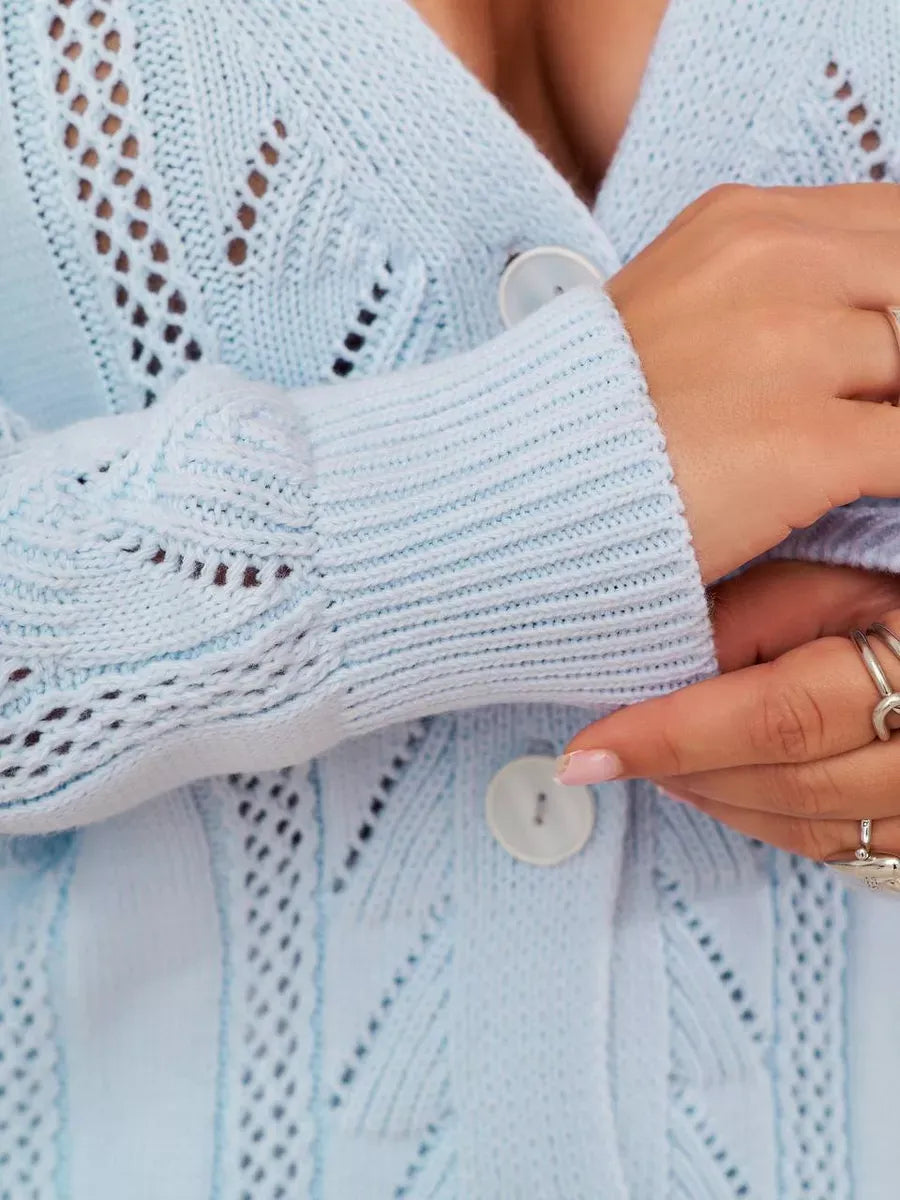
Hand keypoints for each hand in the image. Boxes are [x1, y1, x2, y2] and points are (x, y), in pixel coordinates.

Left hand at [557, 562, 899, 858]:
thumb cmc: (892, 583)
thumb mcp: (836, 576)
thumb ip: (755, 618)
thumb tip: (666, 675)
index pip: (780, 718)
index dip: (674, 736)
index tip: (589, 751)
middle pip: (790, 783)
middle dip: (686, 770)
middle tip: (613, 751)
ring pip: (815, 830)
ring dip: (721, 801)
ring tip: (663, 764)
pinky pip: (849, 856)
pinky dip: (773, 826)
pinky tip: (730, 792)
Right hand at [605, 182, 899, 583]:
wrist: (517, 484)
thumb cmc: (589, 411)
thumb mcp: (670, 302)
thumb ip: (766, 287)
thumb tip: (855, 316)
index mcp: (743, 223)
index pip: (892, 225)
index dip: (894, 291)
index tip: (873, 343)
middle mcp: (775, 265)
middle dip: (892, 358)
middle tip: (861, 401)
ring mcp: (791, 350)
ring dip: (888, 415)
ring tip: (835, 449)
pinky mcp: (804, 441)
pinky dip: (899, 473)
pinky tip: (873, 493)